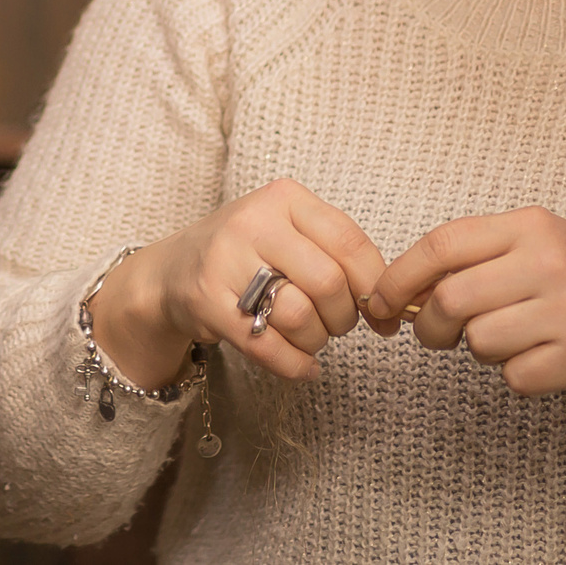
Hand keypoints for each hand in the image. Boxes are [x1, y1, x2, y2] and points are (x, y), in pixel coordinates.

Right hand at [95, 178, 387, 386]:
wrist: (171, 271)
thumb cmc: (246, 254)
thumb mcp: (289, 232)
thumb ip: (336, 254)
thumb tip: (394, 304)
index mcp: (284, 198)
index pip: (350, 242)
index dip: (376, 285)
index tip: (380, 312)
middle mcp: (253, 222)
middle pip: (329, 282)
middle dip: (343, 317)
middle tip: (335, 325)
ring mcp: (225, 261)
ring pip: (300, 316)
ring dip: (315, 341)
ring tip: (308, 339)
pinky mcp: (207, 302)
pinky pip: (268, 347)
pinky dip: (295, 366)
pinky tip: (303, 367)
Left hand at [366, 207, 565, 395]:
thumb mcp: (531, 245)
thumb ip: (473, 257)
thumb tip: (399, 290)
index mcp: (528, 226)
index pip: (441, 245)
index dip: (398, 277)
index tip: (378, 302)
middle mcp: (548, 261)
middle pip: (451, 300)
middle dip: (429, 327)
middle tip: (435, 335)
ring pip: (479, 341)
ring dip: (479, 351)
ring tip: (507, 340)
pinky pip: (516, 376)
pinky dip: (516, 376)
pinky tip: (539, 359)